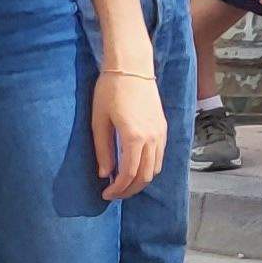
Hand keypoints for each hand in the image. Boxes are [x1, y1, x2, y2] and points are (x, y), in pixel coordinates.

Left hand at [93, 71, 166, 199]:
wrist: (132, 68)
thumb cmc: (109, 91)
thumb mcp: (98, 121)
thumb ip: (102, 150)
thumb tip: (104, 174)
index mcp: (134, 137)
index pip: (128, 174)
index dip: (117, 189)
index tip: (105, 194)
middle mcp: (152, 138)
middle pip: (145, 176)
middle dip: (129, 190)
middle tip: (113, 194)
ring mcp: (161, 134)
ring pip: (156, 168)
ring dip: (140, 180)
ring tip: (123, 183)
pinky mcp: (163, 128)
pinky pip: (160, 157)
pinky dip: (149, 168)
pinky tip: (135, 166)